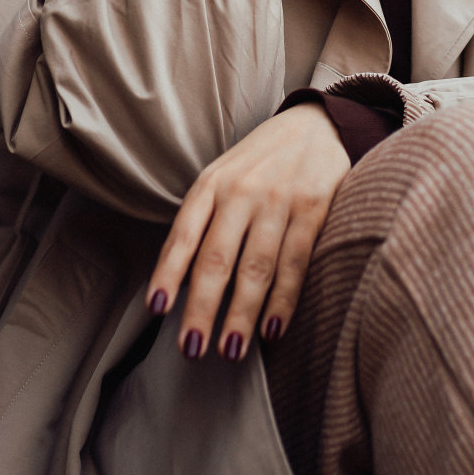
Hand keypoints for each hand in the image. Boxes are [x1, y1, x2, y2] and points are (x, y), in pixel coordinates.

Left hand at [146, 102, 350, 359]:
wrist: (316, 124)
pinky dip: (283, 300)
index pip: (184, 232)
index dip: (168, 271)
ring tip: (230, 350)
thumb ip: (204, 219)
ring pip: (256, 267)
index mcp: (212, 182)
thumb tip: (180, 283)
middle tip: (191, 349)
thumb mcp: (224, 176)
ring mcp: (279, 198)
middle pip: (217, 258)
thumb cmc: (261, 162)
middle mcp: (242, 189)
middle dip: (202, 308)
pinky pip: (295, 262)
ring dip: (242, 314)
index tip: (157, 308)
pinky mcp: (314, 207)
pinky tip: (272, 330)